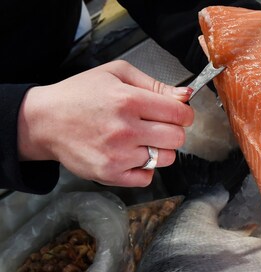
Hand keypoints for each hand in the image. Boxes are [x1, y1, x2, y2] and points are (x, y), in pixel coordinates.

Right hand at [17, 61, 194, 186]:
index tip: (178, 114)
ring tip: (140, 140)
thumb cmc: (80, 95)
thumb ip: (154, 84)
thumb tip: (185, 95)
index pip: (179, 113)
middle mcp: (125, 129)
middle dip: (173, 131)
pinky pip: (148, 178)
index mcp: (128, 100)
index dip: (184, 114)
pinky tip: (131, 155)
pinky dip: (144, 169)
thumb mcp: (115, 74)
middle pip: (177, 138)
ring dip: (159, 150)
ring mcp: (118, 154)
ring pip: (166, 159)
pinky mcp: (111, 174)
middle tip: (158, 127)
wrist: (45, 121)